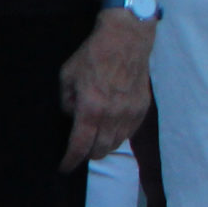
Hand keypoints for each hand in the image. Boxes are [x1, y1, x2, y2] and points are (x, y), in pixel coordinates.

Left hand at [59, 11, 152, 172]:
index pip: (80, 145)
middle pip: (101, 150)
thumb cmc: (94, 54)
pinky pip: (130, 132)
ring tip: (97, 142)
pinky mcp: (142, 107)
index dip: (71, 161)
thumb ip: (67, 101)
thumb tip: (73, 115)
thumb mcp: (67, 75)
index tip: (65, 167)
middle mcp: (112, 115)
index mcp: (91, 108)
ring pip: (117, 143)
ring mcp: (130, 112)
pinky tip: (112, 130)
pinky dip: (119, 136)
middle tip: (81, 151)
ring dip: (105, 146)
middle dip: (88, 154)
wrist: (127, 39)